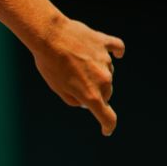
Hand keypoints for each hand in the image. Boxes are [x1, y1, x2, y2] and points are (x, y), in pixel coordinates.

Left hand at [30, 16, 125, 134]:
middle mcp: (103, 80)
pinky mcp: (104, 43)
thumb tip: (84, 100)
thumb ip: (73, 99)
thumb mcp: (56, 87)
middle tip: (76, 82)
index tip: (106, 130)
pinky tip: (118, 54)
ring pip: (107, 71)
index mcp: (91, 95)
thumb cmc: (49, 63)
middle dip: (95, 92)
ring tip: (76, 61)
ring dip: (97, 71)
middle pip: (106, 92)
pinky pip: (117, 48)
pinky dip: (117, 52)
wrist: (48, 36)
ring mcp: (105, 61)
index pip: (108, 117)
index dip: (108, 125)